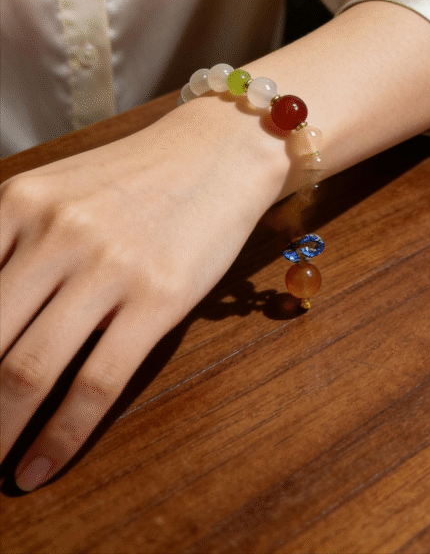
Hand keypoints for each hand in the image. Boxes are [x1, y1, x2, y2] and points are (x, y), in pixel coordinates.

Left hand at [0, 100, 286, 489]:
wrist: (219, 151)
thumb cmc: (136, 176)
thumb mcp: (56, 189)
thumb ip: (7, 244)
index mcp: (19, 202)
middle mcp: (56, 232)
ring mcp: (109, 265)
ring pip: (27, 370)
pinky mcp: (158, 297)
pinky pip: (95, 383)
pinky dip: (60, 438)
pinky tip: (39, 468)